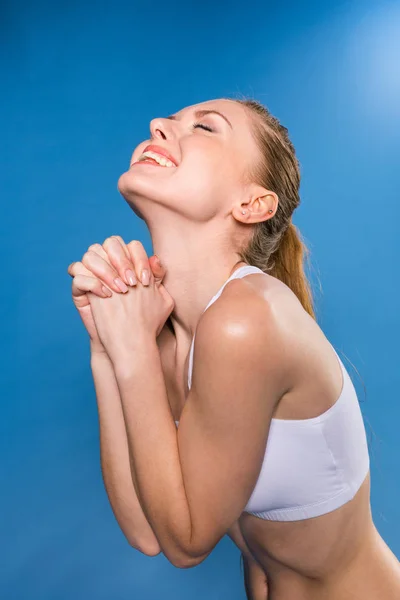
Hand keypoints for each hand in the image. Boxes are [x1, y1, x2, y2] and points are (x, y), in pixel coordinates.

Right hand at [67, 236, 165, 352]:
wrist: (128, 343)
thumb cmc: (143, 319)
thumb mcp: (158, 298)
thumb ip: (157, 276)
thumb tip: (155, 259)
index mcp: (127, 263)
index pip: (129, 245)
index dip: (138, 258)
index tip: (145, 280)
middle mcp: (109, 265)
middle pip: (109, 243)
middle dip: (122, 261)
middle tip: (132, 283)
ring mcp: (92, 275)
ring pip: (90, 255)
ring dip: (107, 270)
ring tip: (120, 290)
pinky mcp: (79, 291)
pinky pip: (77, 275)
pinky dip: (91, 282)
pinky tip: (106, 296)